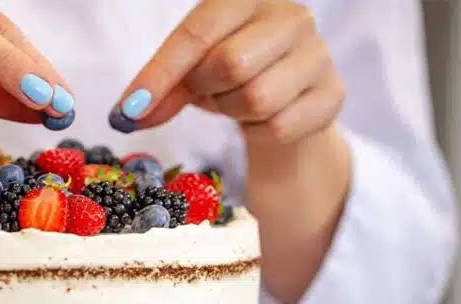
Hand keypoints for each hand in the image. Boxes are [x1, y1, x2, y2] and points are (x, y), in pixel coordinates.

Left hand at [110, 0, 343, 144]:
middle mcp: (291, 17)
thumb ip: (162, 87)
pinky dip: (260, 130)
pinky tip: (264, 115)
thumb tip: (127, 117)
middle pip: (231, 64)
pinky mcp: (333, 94)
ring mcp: (318, 54)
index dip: (158, 75)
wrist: (289, 95)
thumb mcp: (192, 68)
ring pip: (257, 98)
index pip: (197, 33)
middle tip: (208, 91)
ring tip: (236, 99)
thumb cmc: (231, 71)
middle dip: (206, 89)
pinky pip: (279, 126)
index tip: (128, 111)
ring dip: (233, 110)